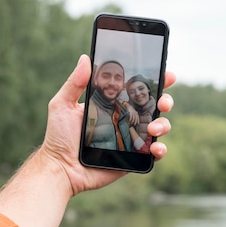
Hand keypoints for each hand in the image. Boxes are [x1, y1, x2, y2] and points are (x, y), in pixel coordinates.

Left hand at [38, 54, 174, 194]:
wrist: (61, 168)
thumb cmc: (59, 137)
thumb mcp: (63, 105)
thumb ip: (75, 83)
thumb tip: (85, 58)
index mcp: (112, 104)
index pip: (137, 90)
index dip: (155, 81)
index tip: (166, 75)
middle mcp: (125, 120)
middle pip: (154, 106)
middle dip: (165, 100)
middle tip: (162, 102)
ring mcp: (131, 139)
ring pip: (159, 128)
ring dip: (163, 124)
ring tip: (153, 128)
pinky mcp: (133, 159)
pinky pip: (154, 153)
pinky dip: (161, 150)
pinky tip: (155, 148)